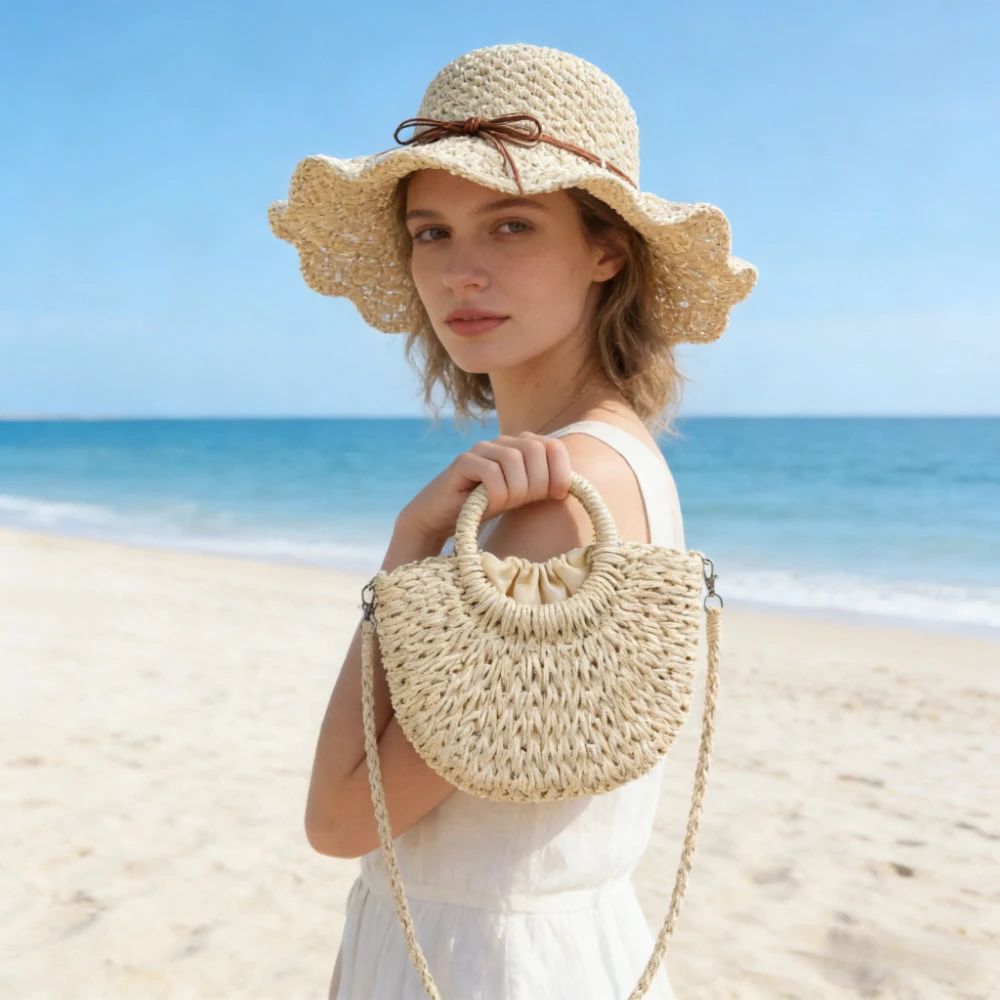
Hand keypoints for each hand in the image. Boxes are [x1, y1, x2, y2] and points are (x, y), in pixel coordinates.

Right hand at [397, 432, 574, 543]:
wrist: (443, 517)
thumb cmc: (486, 506)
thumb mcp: (521, 495)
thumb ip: (542, 485)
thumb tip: (572, 484)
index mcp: (521, 446)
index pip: (553, 446)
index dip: (561, 472)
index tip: (557, 495)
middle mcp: (503, 442)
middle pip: (535, 450)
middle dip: (538, 481)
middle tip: (526, 501)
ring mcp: (482, 449)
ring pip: (514, 460)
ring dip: (516, 489)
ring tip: (505, 503)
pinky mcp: (463, 462)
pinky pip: (491, 472)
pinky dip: (497, 492)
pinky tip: (490, 503)